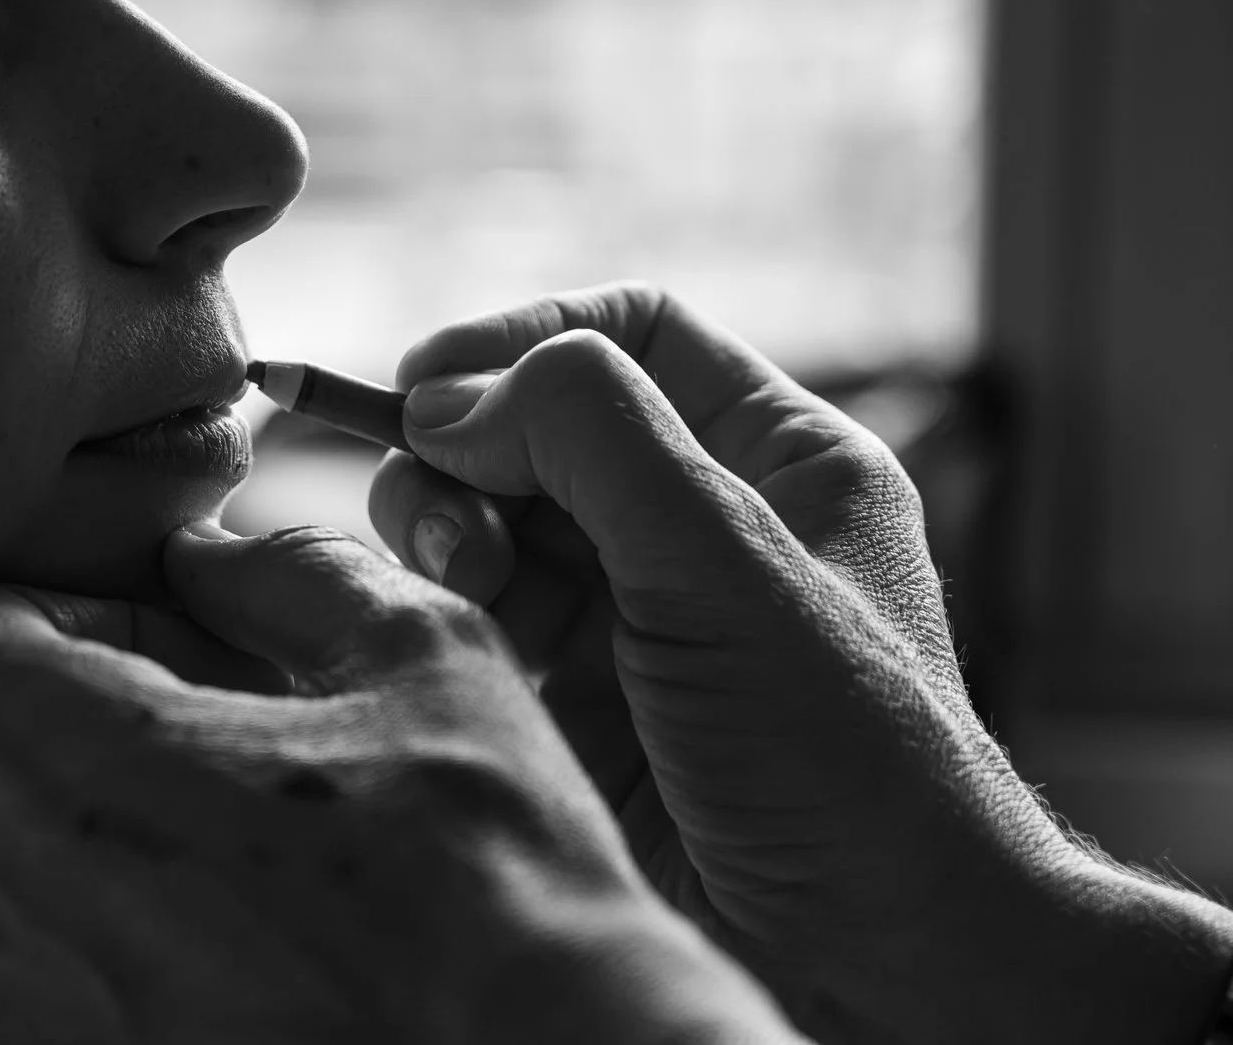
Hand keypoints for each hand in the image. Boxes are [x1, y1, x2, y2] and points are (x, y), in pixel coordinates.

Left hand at [0, 526, 803, 1044]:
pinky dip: (60, 973)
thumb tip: (215, 555)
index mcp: (36, 749)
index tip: (175, 661)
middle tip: (215, 769)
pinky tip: (194, 976)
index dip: (83, 622)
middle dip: (70, 738)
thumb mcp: (426, 666)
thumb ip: (292, 576)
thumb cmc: (487, 906)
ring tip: (211, 884)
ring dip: (60, 861)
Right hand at [368, 281, 1232, 1043]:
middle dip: (470, 448)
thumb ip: (594, 441)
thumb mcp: (729, 567)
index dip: (522, 335)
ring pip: (493, 513)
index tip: (423, 379)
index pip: (631, 333)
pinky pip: (478, 610)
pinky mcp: (577, 693)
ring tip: (456, 578)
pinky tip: (450, 630)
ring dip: (447, 526)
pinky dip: (444, 603)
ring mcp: (633, 608)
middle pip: (539, 421)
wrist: (868, 958)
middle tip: (441, 509)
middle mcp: (699, 517)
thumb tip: (449, 393)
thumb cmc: (844, 760)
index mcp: (776, 458)